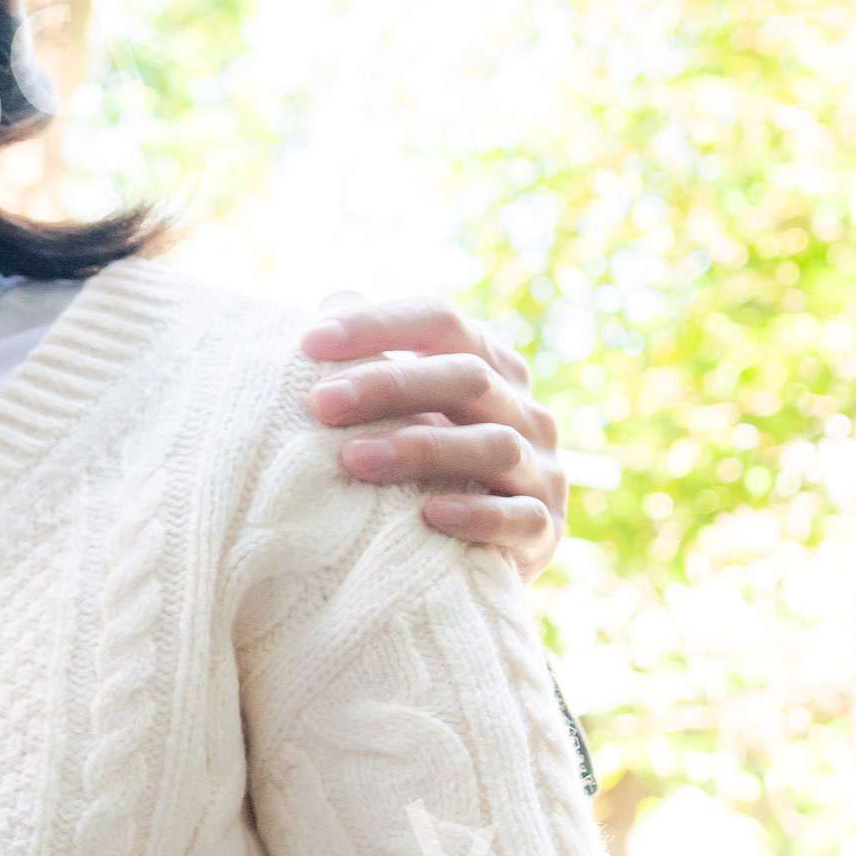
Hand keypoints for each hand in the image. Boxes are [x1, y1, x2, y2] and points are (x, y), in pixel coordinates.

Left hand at [302, 294, 569, 576]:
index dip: (380, 325)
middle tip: (319, 404)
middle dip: (390, 386)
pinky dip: (477, 514)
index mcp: (491, 367)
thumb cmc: (423, 467)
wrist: (469, 559)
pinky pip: (520, 518)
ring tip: (352, 459)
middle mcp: (525, 410)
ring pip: (495, 446)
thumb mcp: (404, 409)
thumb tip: (335, 296)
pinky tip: (430, 514)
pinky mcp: (546, 530)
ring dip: (423, 448)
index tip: (310, 342)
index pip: (443, 323)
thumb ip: (375, 358)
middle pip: (468, 378)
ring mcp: (542, 470)